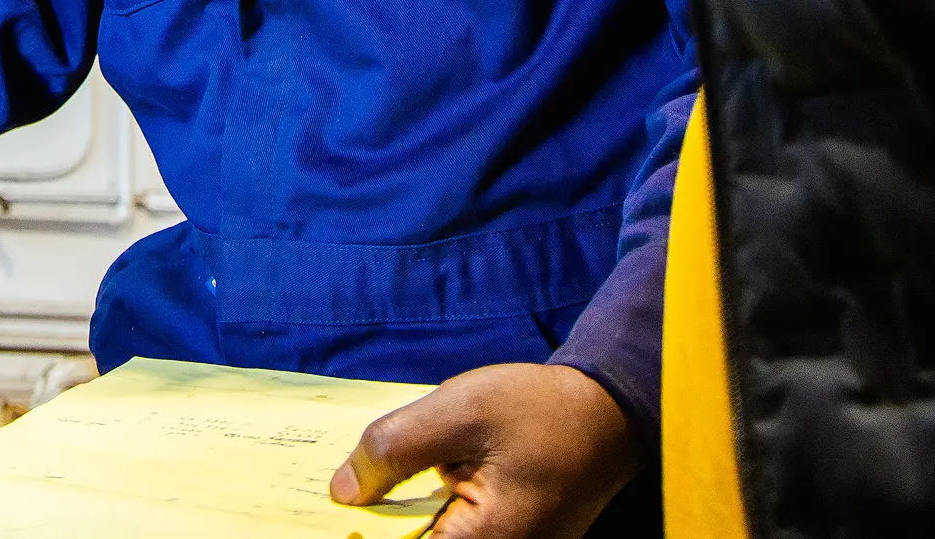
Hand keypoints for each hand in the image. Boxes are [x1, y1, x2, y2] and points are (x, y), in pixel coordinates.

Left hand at [330, 363, 638, 538]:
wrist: (605, 413)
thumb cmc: (537, 409)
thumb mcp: (457, 410)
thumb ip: (394, 448)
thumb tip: (343, 491)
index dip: (364, 533)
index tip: (329, 515)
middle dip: (379, 523)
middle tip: (344, 491)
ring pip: (434, 536)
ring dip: (399, 518)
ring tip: (367, 486)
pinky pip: (453, 532)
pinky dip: (423, 514)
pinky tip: (399, 488)